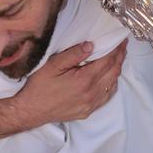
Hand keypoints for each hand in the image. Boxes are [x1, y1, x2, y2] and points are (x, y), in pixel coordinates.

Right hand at [8, 40, 127, 125]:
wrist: (30, 110)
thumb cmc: (39, 86)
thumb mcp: (53, 65)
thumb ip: (73, 54)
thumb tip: (92, 45)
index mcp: (84, 80)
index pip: (108, 61)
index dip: (116, 49)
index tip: (121, 40)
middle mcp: (91, 94)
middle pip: (113, 72)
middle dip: (120, 57)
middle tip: (123, 46)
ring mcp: (90, 105)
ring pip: (112, 85)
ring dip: (117, 70)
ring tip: (118, 58)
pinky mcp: (87, 111)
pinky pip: (106, 97)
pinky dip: (111, 84)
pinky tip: (109, 78)